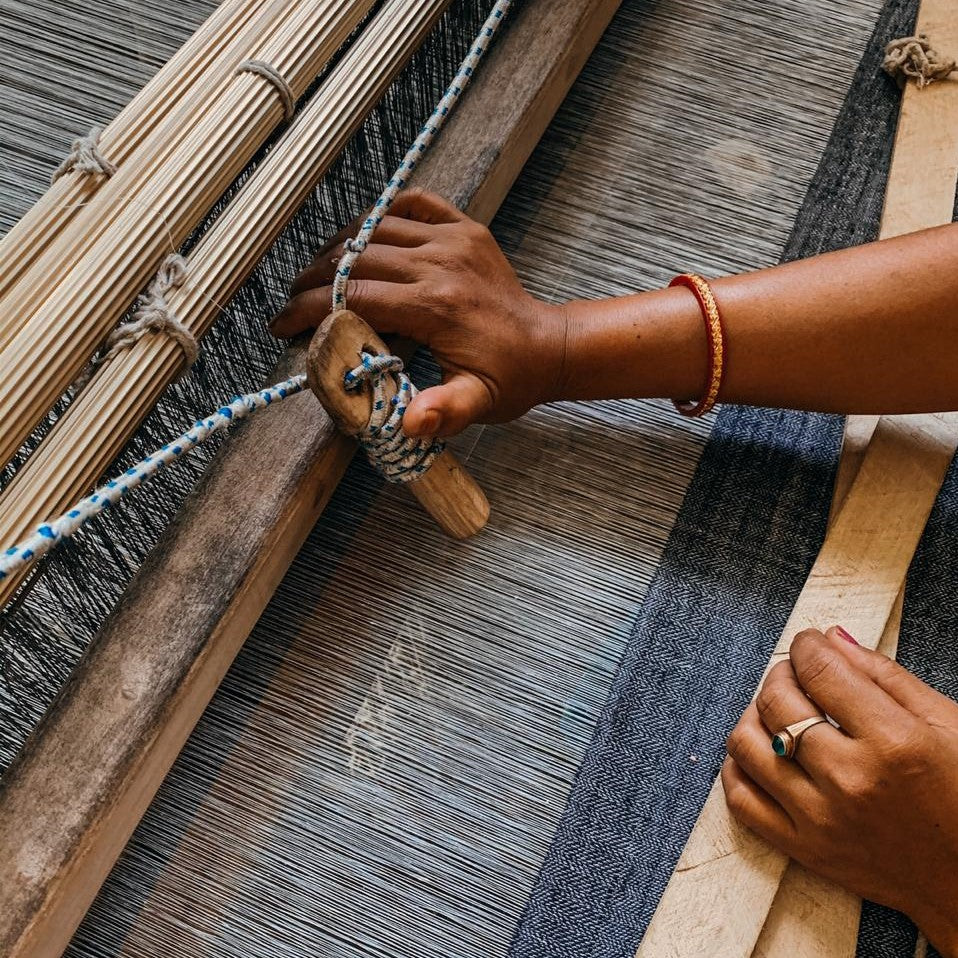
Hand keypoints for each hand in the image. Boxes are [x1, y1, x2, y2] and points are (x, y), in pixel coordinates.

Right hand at [270, 189, 567, 437]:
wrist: (549, 347)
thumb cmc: (509, 379)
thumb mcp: (477, 404)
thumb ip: (443, 412)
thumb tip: (409, 425)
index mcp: (438, 306)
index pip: (356, 297)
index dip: (311, 310)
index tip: (282, 325)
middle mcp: (442, 264)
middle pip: (356, 259)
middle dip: (314, 280)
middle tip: (291, 301)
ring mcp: (454, 239)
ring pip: (377, 227)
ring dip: (339, 247)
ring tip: (315, 273)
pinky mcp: (465, 228)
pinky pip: (415, 202)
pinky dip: (383, 211)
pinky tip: (363, 232)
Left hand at [722, 627, 957, 954]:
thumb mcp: (947, 725)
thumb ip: (884, 676)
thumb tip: (831, 639)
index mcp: (893, 742)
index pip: (818, 669)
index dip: (807, 646)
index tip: (810, 645)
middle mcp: (849, 779)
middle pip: (776, 700)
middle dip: (782, 674)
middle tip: (798, 676)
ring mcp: (820, 818)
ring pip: (746, 744)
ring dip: (754, 716)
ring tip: (779, 713)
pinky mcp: (804, 849)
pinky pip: (741, 799)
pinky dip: (738, 766)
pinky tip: (760, 752)